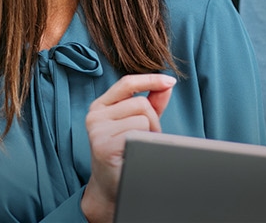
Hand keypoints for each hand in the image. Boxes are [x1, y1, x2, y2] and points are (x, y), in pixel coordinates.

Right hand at [80, 73, 175, 222]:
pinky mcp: (103, 145)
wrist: (110, 187)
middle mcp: (95, 116)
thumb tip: (166, 84)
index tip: (170, 81)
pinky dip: (143, 143)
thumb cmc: (124, 154)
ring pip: (142, 118)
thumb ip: (152, 103)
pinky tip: (133, 153)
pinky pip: (138, 133)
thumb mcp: (137, 124)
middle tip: (146, 139)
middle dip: (153, 121)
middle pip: (141, 104)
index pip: (127, 83)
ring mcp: (97, 130)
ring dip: (150, 134)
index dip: (150, 79)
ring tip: (139, 147)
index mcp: (101, 106)